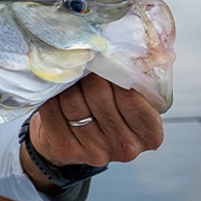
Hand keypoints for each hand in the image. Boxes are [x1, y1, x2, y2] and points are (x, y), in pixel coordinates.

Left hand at [24, 74, 163, 190]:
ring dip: (67, 83)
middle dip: (87, 75)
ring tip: (69, 76)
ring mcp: (96, 152)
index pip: (130, 94)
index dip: (113, 73)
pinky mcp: (67, 150)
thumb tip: (122, 49)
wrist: (76, 141)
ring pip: (72, 100)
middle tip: (83, 65)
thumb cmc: (110, 112)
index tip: (104, 61)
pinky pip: (51, 110)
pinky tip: (54, 91)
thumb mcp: (134, 99)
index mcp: (151, 134)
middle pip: (98, 94)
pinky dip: (50, 96)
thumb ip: (135, 80)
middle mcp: (126, 147)